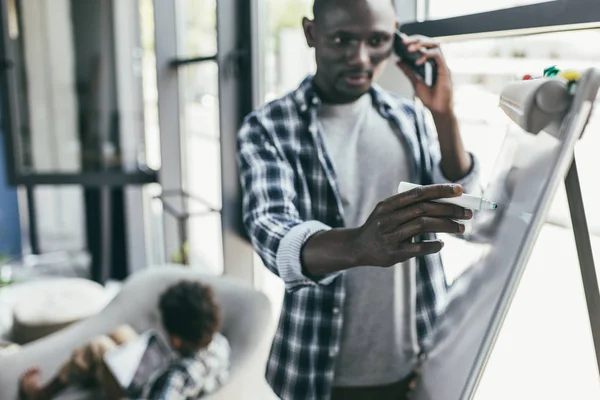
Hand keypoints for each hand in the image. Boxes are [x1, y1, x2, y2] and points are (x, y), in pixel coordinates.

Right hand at [351, 184, 471, 266]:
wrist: (357, 247)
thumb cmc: (379, 227)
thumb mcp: (387, 211)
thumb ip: (408, 206)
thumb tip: (443, 201)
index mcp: (387, 205)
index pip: (418, 193)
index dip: (440, 190)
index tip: (459, 190)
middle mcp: (387, 219)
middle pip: (424, 209)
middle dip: (449, 209)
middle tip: (467, 213)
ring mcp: (390, 236)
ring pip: (423, 225)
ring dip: (446, 225)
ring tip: (461, 228)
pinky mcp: (394, 253)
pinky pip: (419, 248)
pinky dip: (433, 245)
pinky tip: (442, 244)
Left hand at [396, 34, 453, 115]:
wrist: (438, 111)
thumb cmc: (430, 98)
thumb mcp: (415, 82)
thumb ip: (408, 71)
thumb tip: (398, 61)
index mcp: (431, 63)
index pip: (424, 46)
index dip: (414, 41)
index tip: (402, 40)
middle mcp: (438, 62)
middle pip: (429, 43)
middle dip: (416, 39)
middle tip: (404, 42)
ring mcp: (442, 65)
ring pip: (435, 46)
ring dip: (421, 44)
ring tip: (409, 48)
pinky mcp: (445, 70)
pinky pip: (437, 56)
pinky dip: (427, 56)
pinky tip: (417, 62)